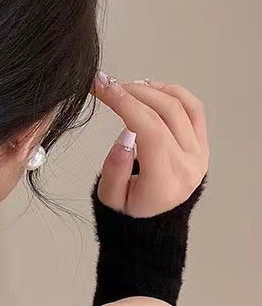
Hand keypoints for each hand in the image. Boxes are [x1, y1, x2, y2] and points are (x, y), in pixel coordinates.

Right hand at [91, 73, 209, 216]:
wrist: (154, 221)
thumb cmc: (129, 211)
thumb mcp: (110, 199)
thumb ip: (114, 171)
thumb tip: (123, 138)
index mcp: (165, 182)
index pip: (150, 132)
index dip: (126, 104)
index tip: (103, 88)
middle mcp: (189, 166)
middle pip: (166, 114)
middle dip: (132, 92)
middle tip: (106, 84)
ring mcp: (199, 153)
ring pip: (182, 106)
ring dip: (151, 89)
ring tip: (125, 87)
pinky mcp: (202, 144)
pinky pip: (194, 109)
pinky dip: (173, 92)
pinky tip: (150, 88)